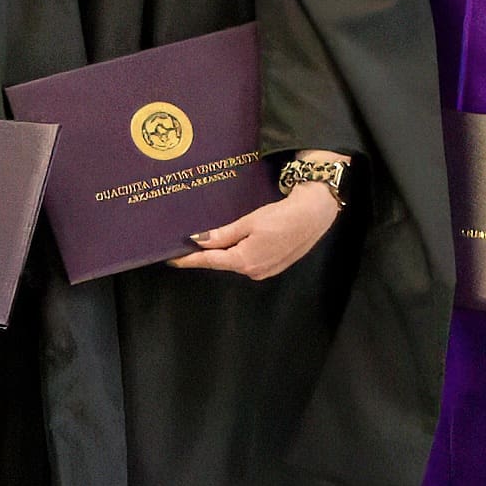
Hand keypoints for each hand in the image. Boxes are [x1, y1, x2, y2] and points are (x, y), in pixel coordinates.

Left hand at [171, 179, 342, 282]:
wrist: (313, 215)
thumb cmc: (281, 216)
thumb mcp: (248, 222)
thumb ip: (223, 234)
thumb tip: (198, 241)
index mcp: (244, 261)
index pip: (209, 261)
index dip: (189, 259)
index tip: (172, 260)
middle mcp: (253, 271)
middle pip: (221, 262)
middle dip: (204, 255)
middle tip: (185, 247)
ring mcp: (264, 270)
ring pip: (234, 262)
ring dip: (221, 253)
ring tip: (205, 244)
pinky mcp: (273, 266)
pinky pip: (247, 261)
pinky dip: (236, 253)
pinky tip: (231, 244)